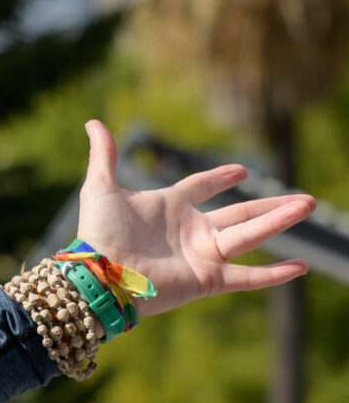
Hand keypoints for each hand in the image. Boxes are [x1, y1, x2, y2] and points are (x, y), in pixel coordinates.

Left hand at [74, 122, 315, 314]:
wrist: (99, 275)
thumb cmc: (98, 234)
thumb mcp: (101, 188)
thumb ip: (103, 156)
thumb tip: (93, 123)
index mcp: (171, 207)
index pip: (201, 187)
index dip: (219, 178)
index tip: (241, 171)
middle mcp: (191, 231)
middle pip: (241, 214)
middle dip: (271, 206)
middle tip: (306, 199)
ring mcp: (202, 256)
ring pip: (251, 236)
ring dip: (280, 221)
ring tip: (308, 206)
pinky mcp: (207, 279)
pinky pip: (247, 277)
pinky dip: (274, 274)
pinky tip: (301, 267)